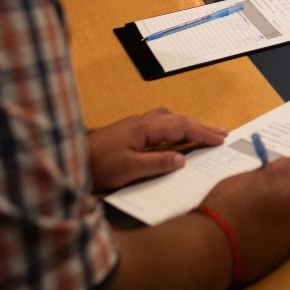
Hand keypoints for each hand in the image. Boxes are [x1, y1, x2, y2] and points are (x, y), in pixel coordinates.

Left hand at [88, 108, 226, 190]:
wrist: (68, 160)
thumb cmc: (97, 166)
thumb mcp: (130, 169)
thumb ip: (157, 163)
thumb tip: (182, 159)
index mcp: (144, 128)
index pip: (180, 127)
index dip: (202, 132)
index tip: (220, 138)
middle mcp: (140, 122)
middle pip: (177, 119)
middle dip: (199, 126)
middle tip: (220, 133)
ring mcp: (133, 126)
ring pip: (167, 119)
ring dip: (186, 124)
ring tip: (201, 131)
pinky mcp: (127, 133)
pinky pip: (158, 124)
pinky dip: (173, 127)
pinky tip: (173, 136)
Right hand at [198, 157, 289, 281]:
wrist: (216, 243)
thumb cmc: (221, 207)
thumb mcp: (239, 182)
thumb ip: (259, 178)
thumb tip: (267, 179)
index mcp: (280, 177)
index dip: (284, 172)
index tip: (275, 178)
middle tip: (281, 196)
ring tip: (278, 216)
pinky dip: (287, 230)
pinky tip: (269, 233)